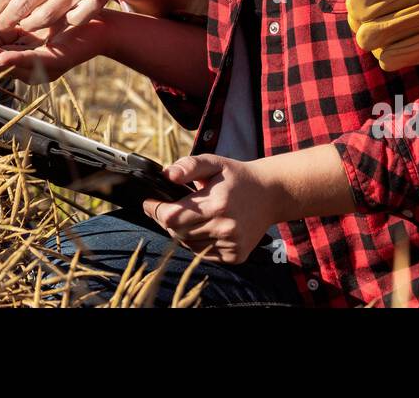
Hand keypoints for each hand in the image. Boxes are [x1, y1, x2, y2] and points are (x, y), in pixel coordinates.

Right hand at [0, 14, 109, 84]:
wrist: (101, 22)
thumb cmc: (68, 17)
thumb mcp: (34, 18)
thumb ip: (13, 20)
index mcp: (22, 53)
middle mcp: (30, 65)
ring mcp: (41, 67)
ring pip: (9, 64)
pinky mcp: (55, 62)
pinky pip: (31, 62)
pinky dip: (14, 61)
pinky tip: (0, 57)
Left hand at [141, 154, 279, 264]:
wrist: (271, 194)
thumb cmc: (237, 177)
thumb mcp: (214, 162)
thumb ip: (189, 166)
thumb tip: (166, 175)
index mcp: (217, 203)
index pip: (171, 216)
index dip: (155, 210)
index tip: (148, 202)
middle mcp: (225, 227)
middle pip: (177, 232)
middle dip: (166, 220)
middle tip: (166, 207)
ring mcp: (231, 244)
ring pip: (189, 245)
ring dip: (181, 233)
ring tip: (189, 216)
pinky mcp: (236, 256)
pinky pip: (204, 254)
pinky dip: (197, 243)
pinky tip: (204, 228)